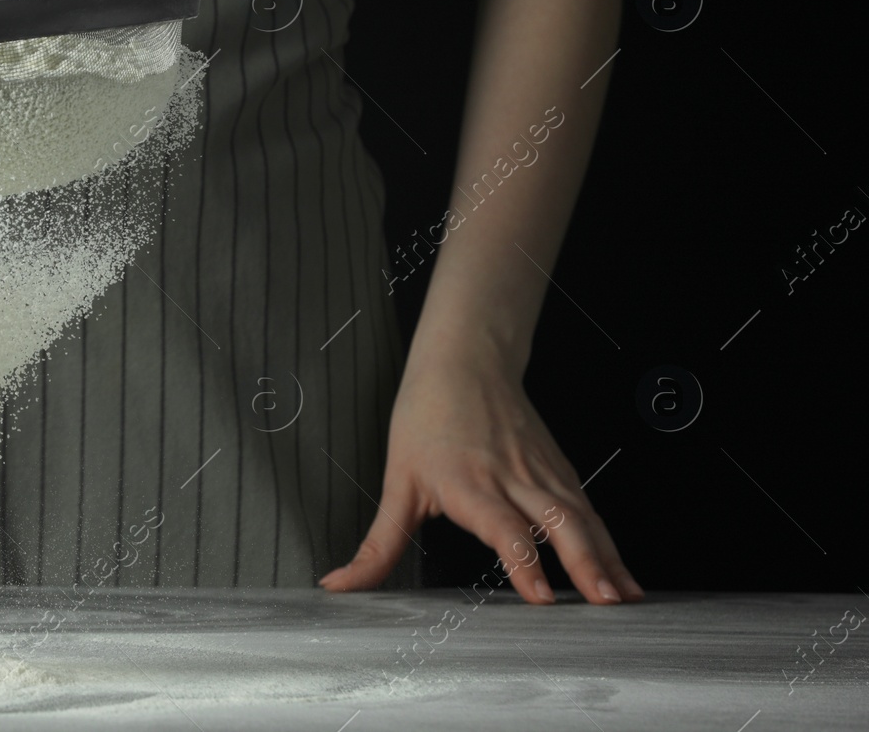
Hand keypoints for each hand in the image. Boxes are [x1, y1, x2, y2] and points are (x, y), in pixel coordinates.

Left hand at [319, 337, 643, 604]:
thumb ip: (377, 545)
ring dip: (607, 560)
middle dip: (584, 564)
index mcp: (469, 485)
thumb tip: (339, 585)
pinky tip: (623, 576)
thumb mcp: (397, 483)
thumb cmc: (426, 418)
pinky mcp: (560, 471)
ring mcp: (542, 473)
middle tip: (604, 603)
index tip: (542, 597)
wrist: (465, 360)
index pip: (502, 528)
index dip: (523, 562)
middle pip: (557, 523)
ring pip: (581, 519)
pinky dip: (610, 544)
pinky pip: (589, 512)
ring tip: (625, 601)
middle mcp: (512, 479)